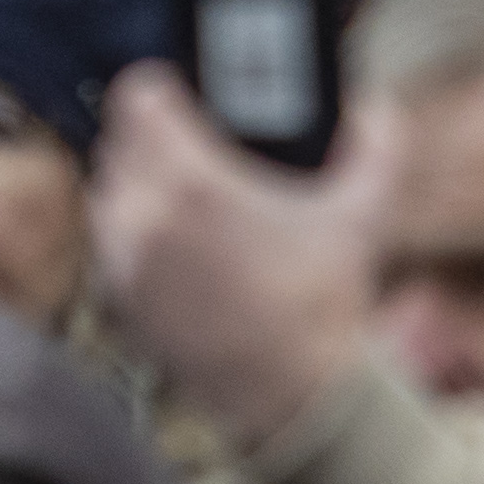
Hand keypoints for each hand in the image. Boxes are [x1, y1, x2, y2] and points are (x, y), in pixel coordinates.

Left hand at [90, 64, 385, 448]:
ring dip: (133, 179)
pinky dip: (128, 228)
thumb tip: (373, 103)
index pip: (135, 99)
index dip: (156, 88)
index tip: (177, 93)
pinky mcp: (119, 298)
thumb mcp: (363, 213)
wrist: (296, 394)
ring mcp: (125, 259)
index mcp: (193, 183)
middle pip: (118, 140)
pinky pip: (107, 239)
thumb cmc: (324, 301)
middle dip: (148, 134)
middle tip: (185, 139)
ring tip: (176, 189)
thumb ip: (376, 145)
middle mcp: (145, 215)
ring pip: (107, 189)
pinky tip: (168, 238)